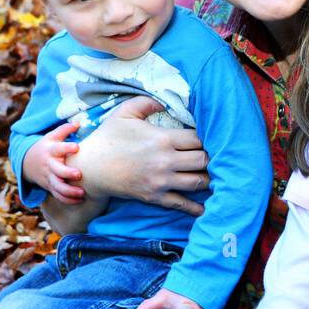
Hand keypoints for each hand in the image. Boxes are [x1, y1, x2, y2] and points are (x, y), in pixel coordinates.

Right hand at [22, 122, 84, 203]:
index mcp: (51, 151)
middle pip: (57, 171)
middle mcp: (50, 165)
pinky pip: (58, 196)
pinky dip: (68, 200)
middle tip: (79, 175)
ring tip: (82, 193)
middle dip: (67, 173)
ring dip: (69, 192)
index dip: (67, 147)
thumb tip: (78, 123)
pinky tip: (80, 200)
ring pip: (58, 187)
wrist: (27, 162)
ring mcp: (49, 177)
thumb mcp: (52, 136)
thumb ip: (65, 129)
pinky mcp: (50, 187)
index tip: (77, 147)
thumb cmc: (46, 147)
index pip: (59, 148)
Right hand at [72, 95, 211, 214]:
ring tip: (215, 175)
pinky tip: (205, 207)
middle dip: (213, 158)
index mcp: (162, 139)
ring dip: (209, 178)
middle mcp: (166, 161)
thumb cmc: (108, 138)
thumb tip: (164, 101)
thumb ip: (147, 102)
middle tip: (218, 157)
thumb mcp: (125, 112)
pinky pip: (181, 203)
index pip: (198, 138)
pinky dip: (196, 207)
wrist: (90, 168)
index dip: (208, 137)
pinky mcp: (155, 197)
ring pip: (198, 182)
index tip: (211, 138)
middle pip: (204, 160)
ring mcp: (161, 181)